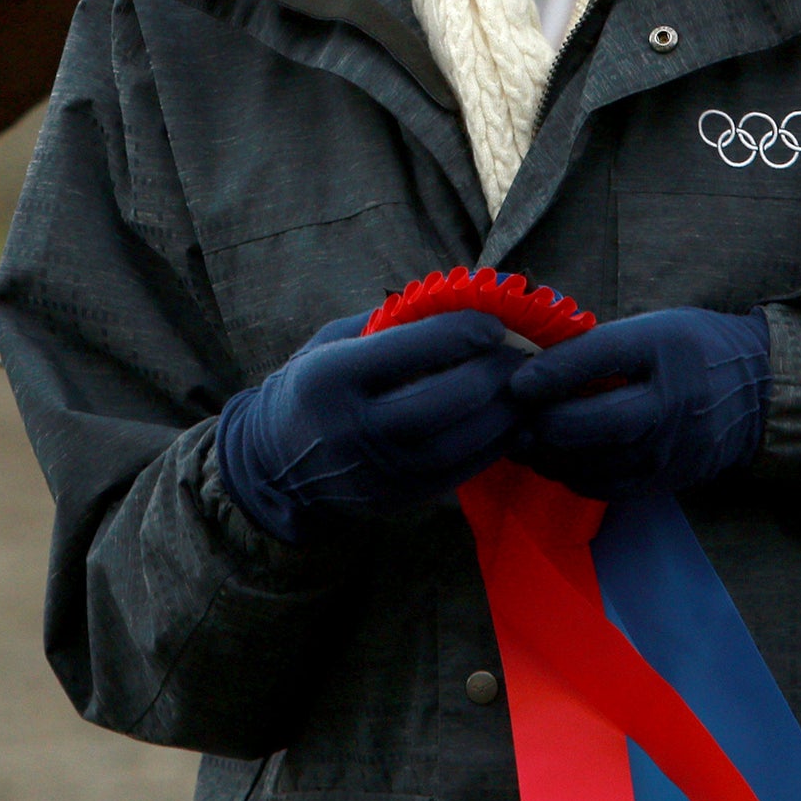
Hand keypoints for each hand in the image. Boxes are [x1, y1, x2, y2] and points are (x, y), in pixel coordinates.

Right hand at [216, 309, 528, 544]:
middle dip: (495, 372)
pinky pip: (461, 472)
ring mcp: (378, 471)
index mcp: (331, 377)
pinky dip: (496, 444)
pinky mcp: (398, 500)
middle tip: (522, 353)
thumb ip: (390, 323)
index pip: (411, 349)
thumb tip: (460, 300)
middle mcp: (353, 428)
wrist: (273, 465)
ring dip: (506, 411)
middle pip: (447, 399)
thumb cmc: (311, 386)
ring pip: (463, 441)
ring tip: (527, 385)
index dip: (463, 331)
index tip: (493, 322)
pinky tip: (512, 421)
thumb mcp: (333, 342)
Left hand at [506, 307, 769, 501]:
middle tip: (511, 419)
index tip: (516, 381)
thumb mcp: (652, 326)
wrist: (757, 392)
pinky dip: (571, 475)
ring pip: (595, 463)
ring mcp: (672, 449)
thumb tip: (530, 364)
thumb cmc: (691, 347)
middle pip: (596, 423)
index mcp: (665, 347)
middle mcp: (672, 402)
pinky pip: (606, 487)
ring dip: (549, 456)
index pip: (599, 358)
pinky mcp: (667, 481)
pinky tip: (553, 460)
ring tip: (521, 441)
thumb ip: (598, 346)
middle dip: (544, 424)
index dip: (551, 372)